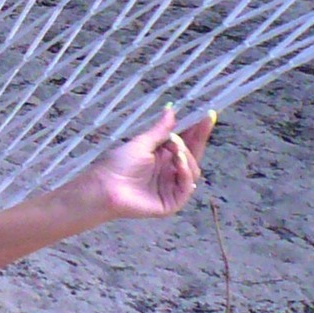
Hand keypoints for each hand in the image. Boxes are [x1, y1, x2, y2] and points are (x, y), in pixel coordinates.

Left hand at [73, 106, 213, 221]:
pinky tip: (178, 162)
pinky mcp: (172, 202)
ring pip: (193, 170)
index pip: (186, 142)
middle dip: (199, 138)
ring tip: (176, 148)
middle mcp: (170, 170)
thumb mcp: (141, 143)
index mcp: (163, 156)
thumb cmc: (118, 165)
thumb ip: (159, 130)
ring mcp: (172, 187)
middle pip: (192, 154)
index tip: (208, 114)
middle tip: (203, 122)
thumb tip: (171, 109)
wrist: (105, 187)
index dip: (197, 130)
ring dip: (187, 156)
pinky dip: (185, 173)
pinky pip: (186, 187)